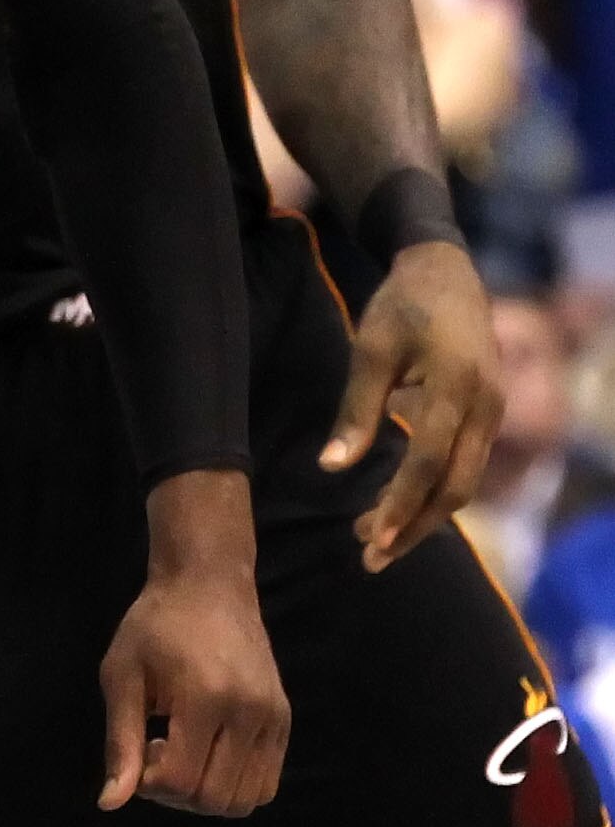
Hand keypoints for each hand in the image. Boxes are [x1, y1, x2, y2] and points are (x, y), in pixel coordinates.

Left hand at [98, 473, 288, 816]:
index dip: (151, 785)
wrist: (209, 584)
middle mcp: (249, 711)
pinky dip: (234, 785)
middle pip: (214, 799)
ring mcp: (273, 717)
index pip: (181, 781)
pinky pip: (265, 784)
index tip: (141, 751)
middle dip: (177, 794)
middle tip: (158, 752)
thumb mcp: (122, 673)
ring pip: (244, 800)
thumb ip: (120, 740)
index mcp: (205, 696)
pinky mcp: (284, 720)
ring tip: (184, 752)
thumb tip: (110, 804)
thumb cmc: (156, 625)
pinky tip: (209, 751)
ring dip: (206, 794)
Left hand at [321, 241, 501, 572]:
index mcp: (457, 387)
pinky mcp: (489, 413)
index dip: (400, 505)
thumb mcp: (370, 349)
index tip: (370, 539)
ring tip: (378, 541)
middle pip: (455, 486)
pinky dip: (436, 492)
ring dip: (423, 515)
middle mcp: (486, 406)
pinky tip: (402, 508)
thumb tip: (332, 468)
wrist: (444, 269)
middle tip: (370, 557)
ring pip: (465, 482)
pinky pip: (467, 465)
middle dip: (413, 526)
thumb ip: (356, 410)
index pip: (429, 463)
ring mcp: (494, 411)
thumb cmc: (400, 305)